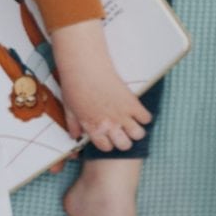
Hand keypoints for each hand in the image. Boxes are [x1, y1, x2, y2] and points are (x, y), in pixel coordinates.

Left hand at [50, 20, 151, 152]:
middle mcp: (109, 125)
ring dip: (136, 131)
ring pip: (138, 134)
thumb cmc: (74, 86)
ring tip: (132, 123)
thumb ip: (73, 125)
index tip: (108, 136)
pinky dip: (144, 117)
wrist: (85, 67)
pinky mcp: (133, 103)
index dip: (108, 143)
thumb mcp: (69, 108)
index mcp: (93, 128)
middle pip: (125, 145)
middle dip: (124, 140)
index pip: (106, 147)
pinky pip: (146, 118)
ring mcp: (123, 114)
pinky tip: (137, 112)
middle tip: (122, 132)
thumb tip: (75, 136)